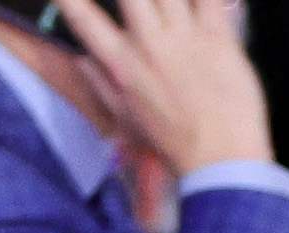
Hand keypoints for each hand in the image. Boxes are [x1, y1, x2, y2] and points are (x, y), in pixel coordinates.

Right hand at [51, 0, 273, 178]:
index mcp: (122, 64)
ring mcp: (184, 36)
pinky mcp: (218, 36)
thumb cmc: (173, 144)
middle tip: (133, 3)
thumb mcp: (127, 120)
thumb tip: (81, 60)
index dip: (69, 0)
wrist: (220, 160)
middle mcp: (149, 43)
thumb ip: (101, 85)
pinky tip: (197, 1)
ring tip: (165, 4)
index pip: (84, 19)